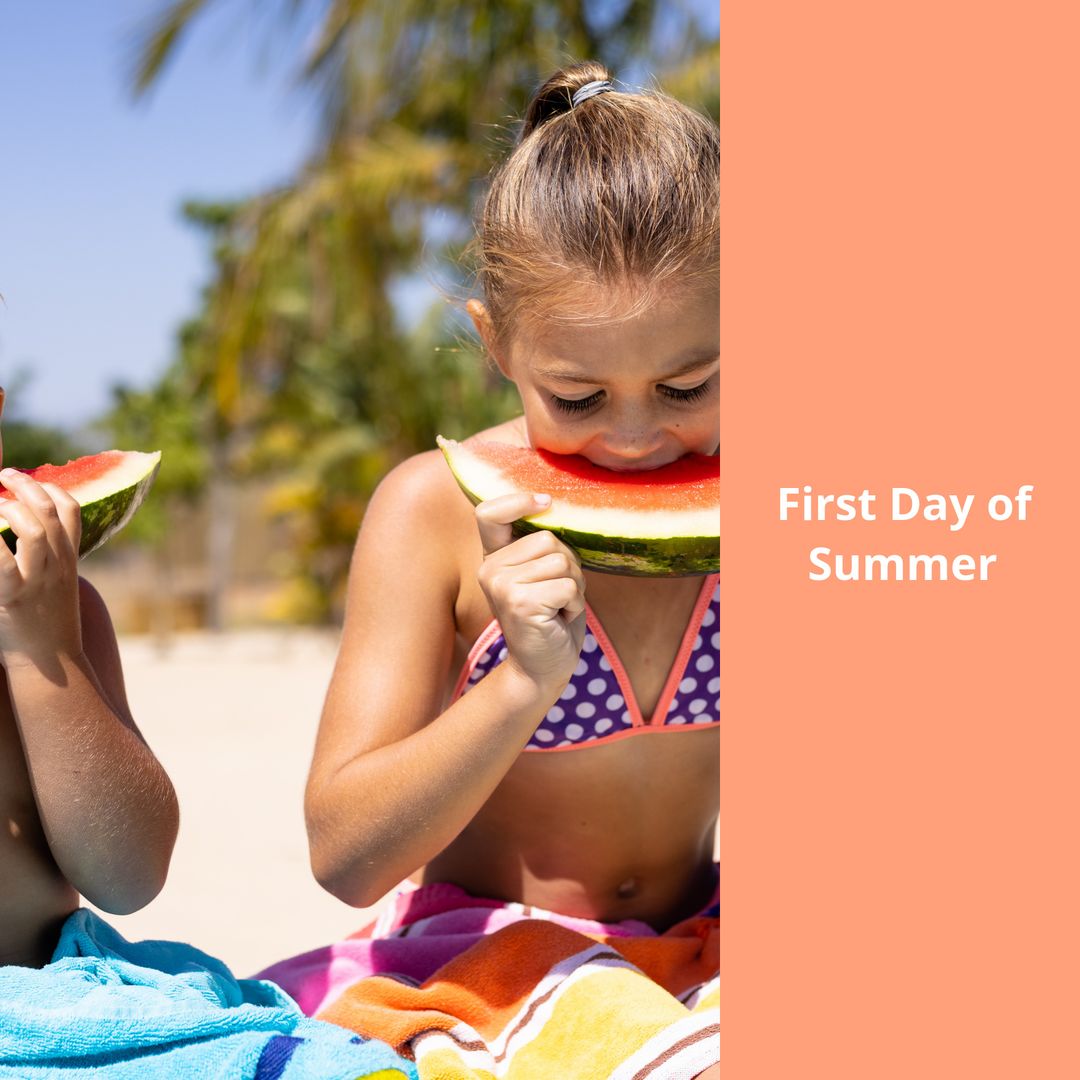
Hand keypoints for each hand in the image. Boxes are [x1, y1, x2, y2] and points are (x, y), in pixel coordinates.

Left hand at [0, 468, 82, 666]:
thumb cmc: (44, 627)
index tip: (27, 479)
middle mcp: (59, 566)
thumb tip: (28, 537)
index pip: (71, 510)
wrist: (50, 667)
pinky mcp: (14, 597)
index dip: (49, 487)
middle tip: (3, 474)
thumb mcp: (55, 587)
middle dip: (25, 485)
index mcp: (68, 560)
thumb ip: (44, 560)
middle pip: (51, 511)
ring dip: (11, 508)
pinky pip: (4, 562)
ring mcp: (39, 581)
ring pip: (36, 529)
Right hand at [475, 492, 586, 696]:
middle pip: (549, 539)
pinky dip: (575, 604)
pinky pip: (568, 586)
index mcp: (493, 559)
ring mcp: (502, 585)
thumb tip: (553, 505)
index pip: (489, 513)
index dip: (517, 500)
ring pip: (562, 562)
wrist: (541, 670)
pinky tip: (559, 619)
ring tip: (558, 608)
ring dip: (574, 587)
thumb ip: (540, 548)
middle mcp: (490, 569)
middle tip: (556, 596)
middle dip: (568, 567)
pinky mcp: (520, 603)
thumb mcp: (540, 577)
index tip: (544, 502)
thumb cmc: (550, 619)